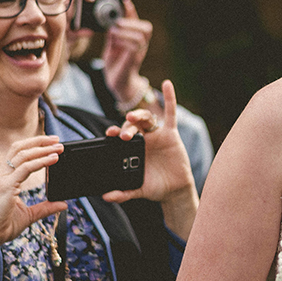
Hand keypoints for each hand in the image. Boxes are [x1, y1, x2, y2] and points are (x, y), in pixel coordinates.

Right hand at [0, 135, 67, 270]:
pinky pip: (26, 168)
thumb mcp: (29, 215)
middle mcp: (1, 175)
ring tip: (58, 148)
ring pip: (23, 155)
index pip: (18, 154)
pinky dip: (41, 161)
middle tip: (57, 140)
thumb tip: (62, 204)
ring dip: (43, 149)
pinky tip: (52, 160)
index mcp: (4, 178)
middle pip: (19, 148)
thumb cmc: (3, 226)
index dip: (34, 146)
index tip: (51, 144)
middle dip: (39, 141)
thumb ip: (45, 208)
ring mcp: (2, 179)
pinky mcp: (6, 186)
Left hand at [102, 0, 152, 105]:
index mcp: (135, 39)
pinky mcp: (134, 61)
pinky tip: (115, 42)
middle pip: (147, 28)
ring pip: (141, 37)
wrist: (116, 83)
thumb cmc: (114, 64)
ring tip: (114, 31)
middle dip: (133, 21)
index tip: (125, 0)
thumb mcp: (112, 45)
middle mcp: (141, 45)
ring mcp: (139, 53)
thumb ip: (112, 33)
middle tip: (118, 22)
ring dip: (127, 31)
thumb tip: (109, 20)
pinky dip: (125, 41)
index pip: (138, 21)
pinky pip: (135, 47)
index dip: (132, 10)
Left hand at [103, 80, 196, 238]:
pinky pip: (171, 113)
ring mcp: (157, 135)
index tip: (108, 134)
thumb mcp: (137, 190)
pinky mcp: (171, 134)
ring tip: (132, 117)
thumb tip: (106, 197)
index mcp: (132, 149)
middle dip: (126, 128)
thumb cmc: (155, 187)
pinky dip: (170, 98)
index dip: (114, 132)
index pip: (121, 135)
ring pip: (147, 119)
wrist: (175, 191)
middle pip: (132, 125)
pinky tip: (167, 84)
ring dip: (139, 116)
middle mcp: (143, 139)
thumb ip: (123, 193)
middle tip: (122, 136)